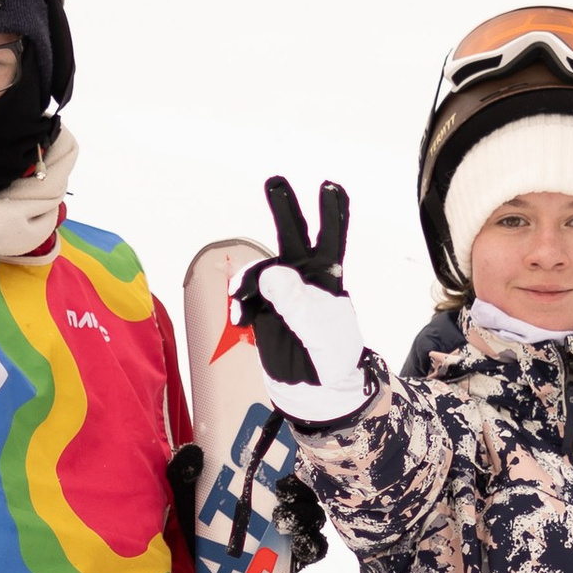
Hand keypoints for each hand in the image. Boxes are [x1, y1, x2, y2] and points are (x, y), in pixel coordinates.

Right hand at [240, 176, 372, 425]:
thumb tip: (272, 272)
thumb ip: (298, 301)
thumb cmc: (330, 357)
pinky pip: (244, 296)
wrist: (313, 391)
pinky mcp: (262, 309)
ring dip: (248, 282)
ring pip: (260, 271)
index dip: (332, 211)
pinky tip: (241, 321)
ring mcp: (281, 293)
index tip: (331, 185)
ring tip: (244, 305)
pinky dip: (240, 304)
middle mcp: (304, 278)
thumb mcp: (321, 330)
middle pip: (293, 235)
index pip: (332, 238)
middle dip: (284, 208)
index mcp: (328, 278)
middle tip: (276, 180)